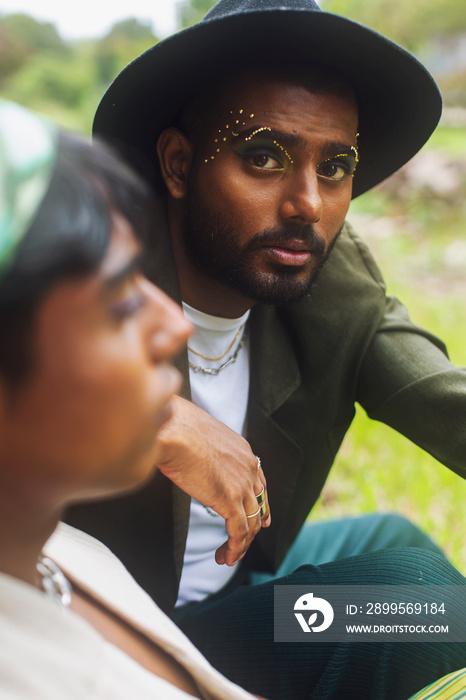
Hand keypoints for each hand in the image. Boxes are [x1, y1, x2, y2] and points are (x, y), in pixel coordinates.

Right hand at [155, 395, 270, 565]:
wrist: (174, 430)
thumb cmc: (176, 428)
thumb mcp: (200, 437)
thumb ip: (206, 452)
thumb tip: (193, 459)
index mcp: (243, 451)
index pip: (260, 483)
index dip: (262, 504)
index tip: (263, 519)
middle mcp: (249, 467)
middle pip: (259, 506)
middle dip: (252, 530)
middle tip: (241, 546)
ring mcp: (242, 484)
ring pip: (251, 523)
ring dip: (241, 545)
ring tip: (227, 557)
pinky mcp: (230, 500)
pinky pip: (239, 532)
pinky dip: (234, 549)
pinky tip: (226, 557)